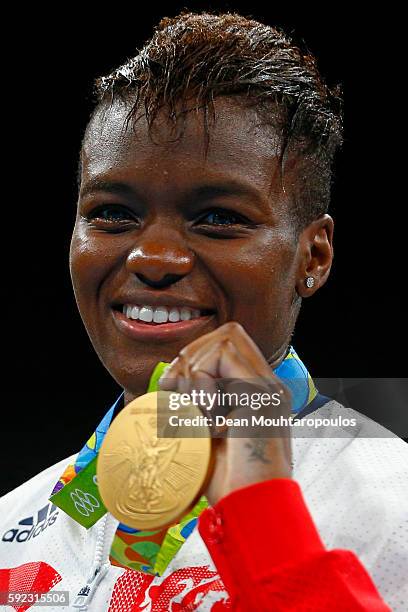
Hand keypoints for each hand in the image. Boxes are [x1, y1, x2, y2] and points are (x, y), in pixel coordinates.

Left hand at [159, 322, 291, 505]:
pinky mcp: (262, 393)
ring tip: (195, 408)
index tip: (174, 388)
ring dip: (197, 370)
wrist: (253, 511)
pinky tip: (205, 412)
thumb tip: (168, 386)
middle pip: (228, 334)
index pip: (228, 348)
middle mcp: (268, 385)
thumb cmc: (230, 485)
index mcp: (258, 395)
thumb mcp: (206, 438)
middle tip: (177, 390)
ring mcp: (268, 387)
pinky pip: (224, 357)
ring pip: (225, 340)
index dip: (196, 357)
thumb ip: (196, 409)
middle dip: (193, 355)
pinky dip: (203, 379)